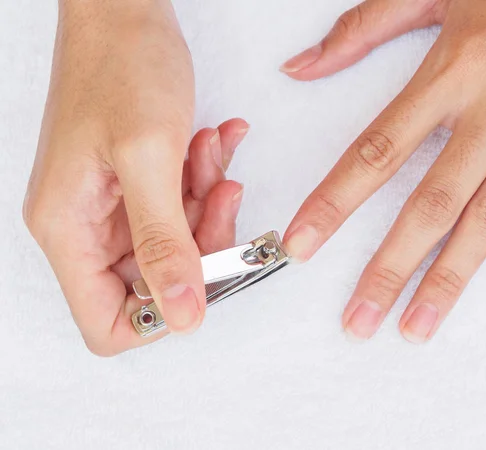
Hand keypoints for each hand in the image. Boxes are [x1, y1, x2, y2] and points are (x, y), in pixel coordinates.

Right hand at [23, 0, 248, 355]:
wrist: (124, 11)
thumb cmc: (121, 64)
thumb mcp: (147, 157)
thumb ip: (164, 244)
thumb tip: (183, 316)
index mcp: (69, 230)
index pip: (107, 323)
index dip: (162, 314)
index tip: (202, 275)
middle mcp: (85, 227)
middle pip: (155, 282)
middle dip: (201, 245)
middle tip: (219, 198)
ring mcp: (113, 207)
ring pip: (177, 244)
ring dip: (206, 205)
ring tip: (209, 157)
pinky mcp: (137, 186)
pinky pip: (181, 208)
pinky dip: (203, 182)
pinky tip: (209, 145)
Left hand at [282, 0, 485, 341]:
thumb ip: (361, 30)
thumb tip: (298, 68)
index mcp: (452, 69)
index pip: (378, 150)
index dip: (336, 203)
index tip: (302, 245)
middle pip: (433, 202)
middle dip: (391, 268)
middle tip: (360, 320)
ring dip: (452, 277)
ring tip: (418, 325)